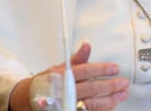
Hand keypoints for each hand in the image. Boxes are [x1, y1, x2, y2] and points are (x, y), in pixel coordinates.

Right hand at [10, 42, 129, 110]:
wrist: (26, 100)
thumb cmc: (45, 83)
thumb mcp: (58, 67)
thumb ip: (77, 59)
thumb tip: (87, 45)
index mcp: (62, 76)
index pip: (85, 71)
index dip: (102, 69)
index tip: (115, 68)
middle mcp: (64, 91)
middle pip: (91, 89)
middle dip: (110, 86)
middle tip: (124, 82)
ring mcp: (66, 105)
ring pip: (92, 104)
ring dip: (110, 100)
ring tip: (122, 94)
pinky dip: (102, 109)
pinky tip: (112, 104)